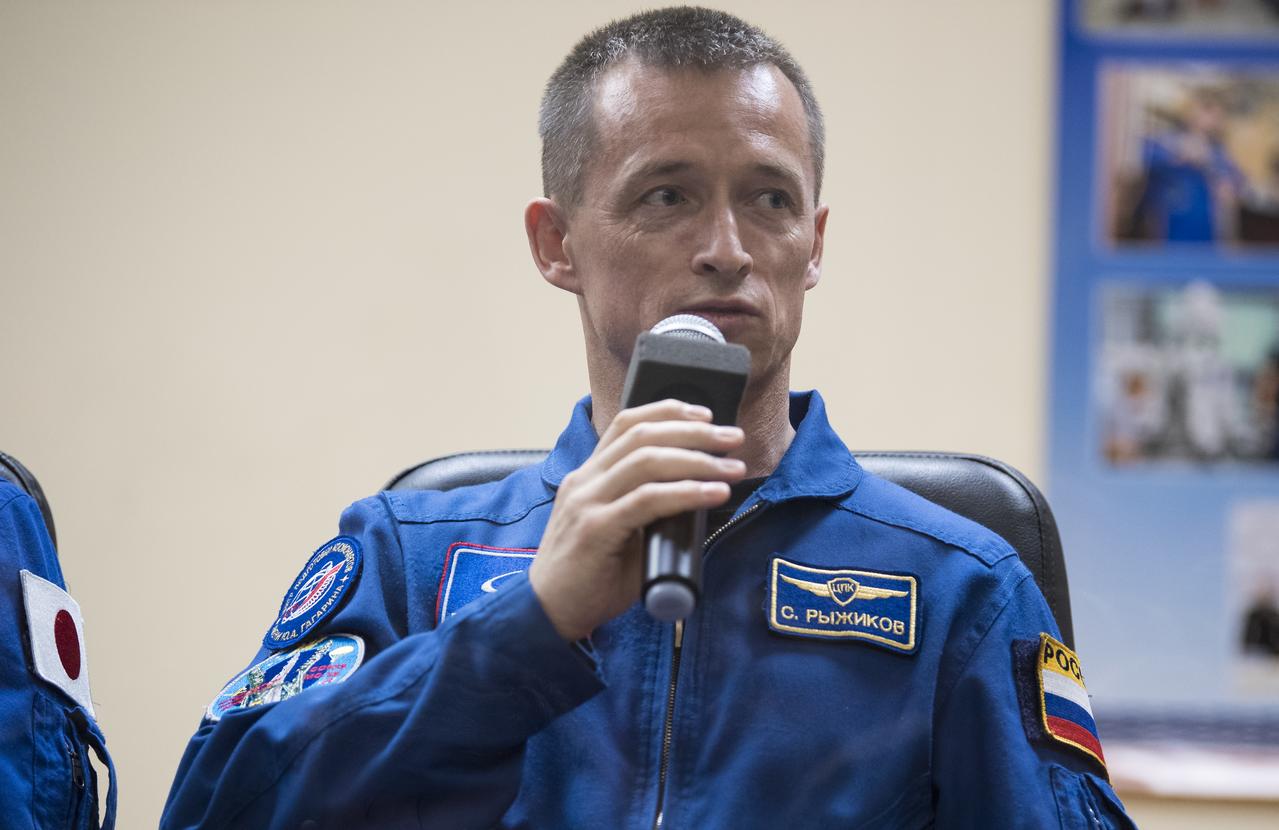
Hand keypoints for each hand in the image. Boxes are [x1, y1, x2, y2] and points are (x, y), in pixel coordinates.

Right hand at [529, 399, 745, 640]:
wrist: (548, 614)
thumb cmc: (589, 577)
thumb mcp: (618, 531)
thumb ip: (646, 510)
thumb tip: (696, 496)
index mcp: (588, 476)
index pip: (626, 424)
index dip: (667, 411)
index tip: (705, 415)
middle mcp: (585, 481)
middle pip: (643, 435)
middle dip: (694, 431)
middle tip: (733, 438)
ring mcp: (587, 502)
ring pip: (647, 461)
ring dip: (698, 459)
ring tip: (732, 467)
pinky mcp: (596, 530)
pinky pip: (648, 500)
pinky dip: (687, 492)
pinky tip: (714, 493)